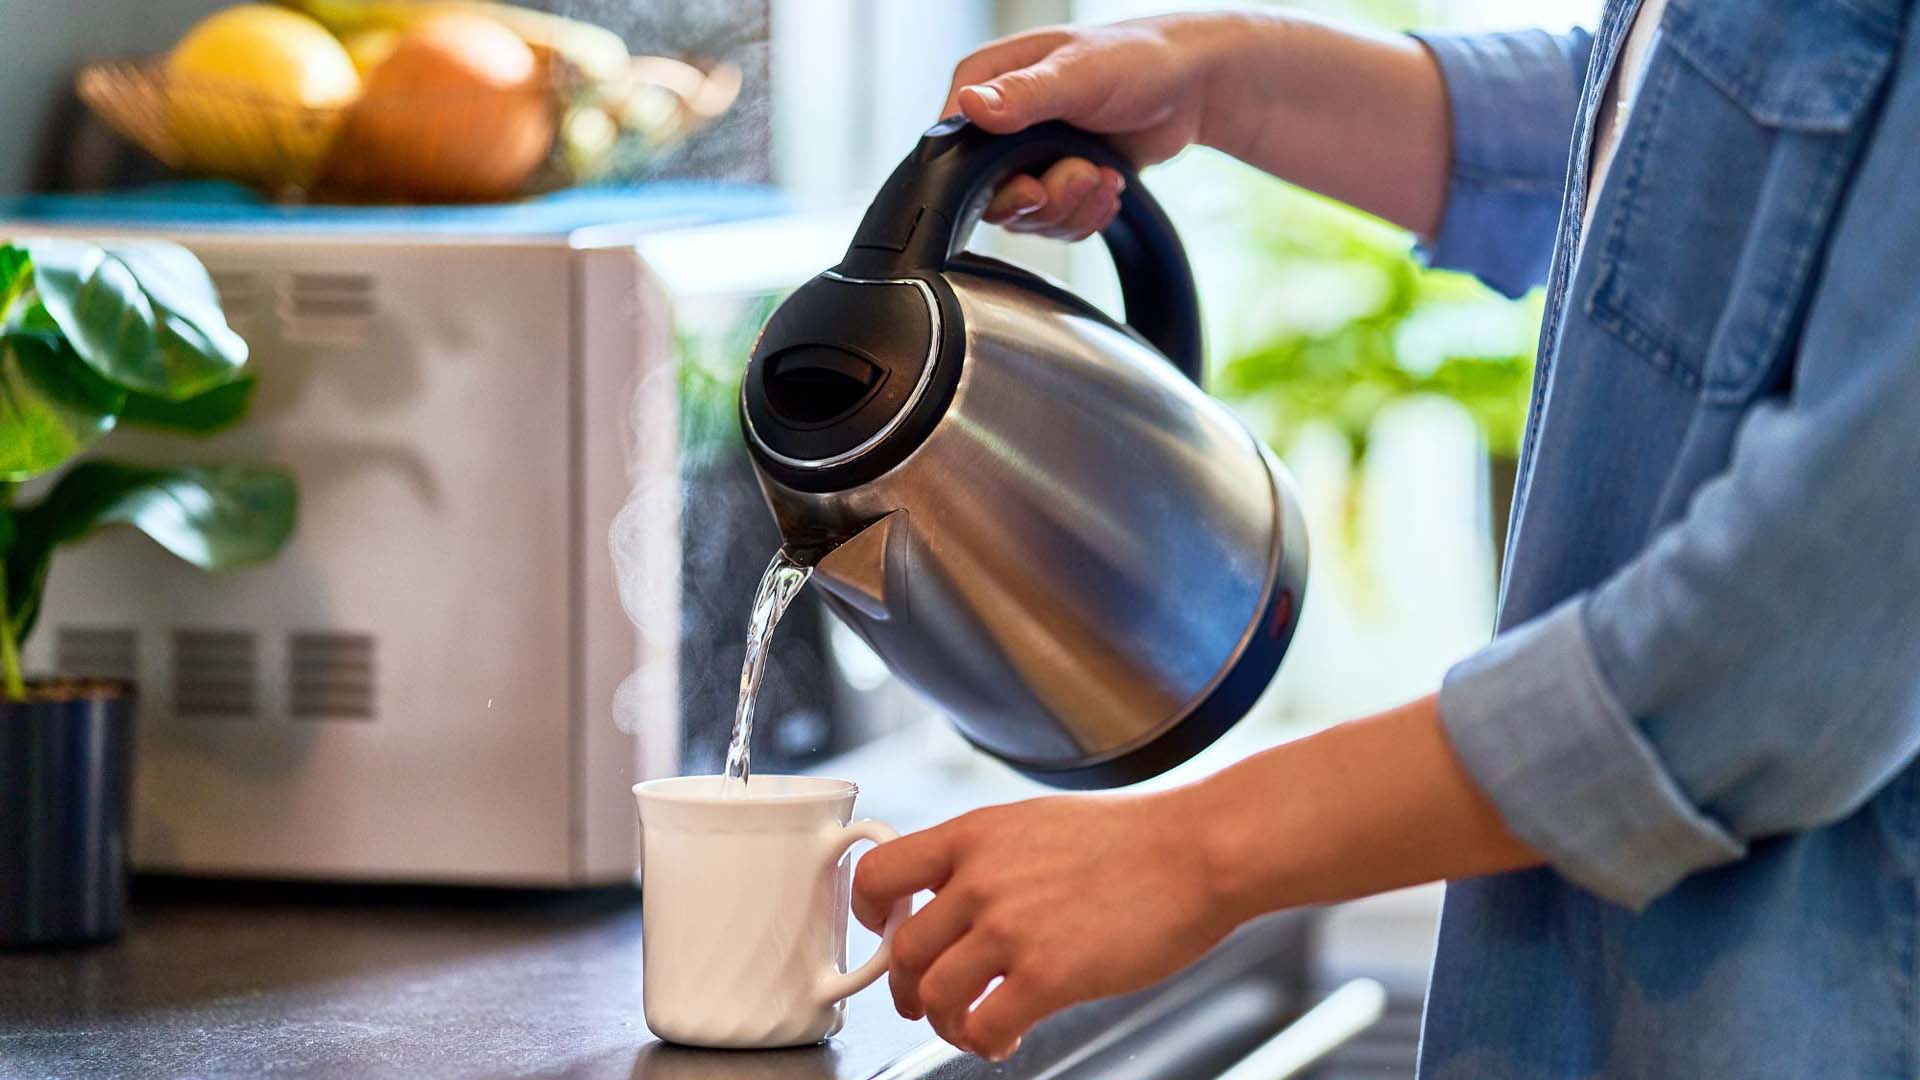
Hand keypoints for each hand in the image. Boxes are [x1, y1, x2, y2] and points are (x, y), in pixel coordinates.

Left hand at [851, 790, 1238, 1060]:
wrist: (1195, 852)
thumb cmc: (1133, 840)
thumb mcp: (1036, 822)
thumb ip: (987, 855)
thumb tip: (954, 893)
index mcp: (974, 835)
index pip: (879, 872)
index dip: (871, 914)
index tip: (886, 932)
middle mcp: (980, 879)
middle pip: (903, 950)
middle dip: (908, 988)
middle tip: (926, 1001)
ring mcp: (1010, 928)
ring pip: (933, 995)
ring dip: (945, 1023)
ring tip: (971, 1026)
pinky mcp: (1046, 975)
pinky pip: (982, 1027)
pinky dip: (984, 1043)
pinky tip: (1006, 1038)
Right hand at [940, 18, 1226, 239]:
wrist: (1189, 88)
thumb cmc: (1135, 60)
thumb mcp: (1078, 73)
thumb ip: (1024, 94)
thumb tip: (971, 106)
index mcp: (988, 81)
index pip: (951, 146)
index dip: (984, 178)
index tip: (1030, 185)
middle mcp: (998, 124)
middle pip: (988, 194)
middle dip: (1043, 198)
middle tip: (1082, 176)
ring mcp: (1026, 158)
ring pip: (1024, 218)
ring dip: (1071, 207)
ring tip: (1104, 175)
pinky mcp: (1054, 184)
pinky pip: (1053, 225)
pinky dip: (1085, 217)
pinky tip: (1110, 186)